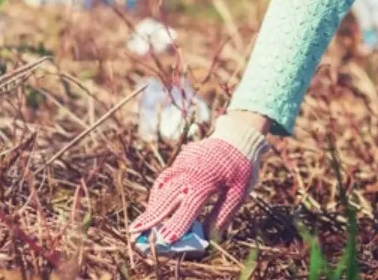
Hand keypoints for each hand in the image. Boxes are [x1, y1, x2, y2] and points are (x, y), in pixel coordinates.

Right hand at [129, 112, 270, 242]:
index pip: (187, 208)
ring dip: (152, 205)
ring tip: (143, 222)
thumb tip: (208, 237)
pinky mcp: (180, 159)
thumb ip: (222, 215)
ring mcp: (182, 163)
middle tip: (134, 231)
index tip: (165, 240)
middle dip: (151, 216)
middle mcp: (189, 172)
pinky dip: (159, 192)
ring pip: (162, 186)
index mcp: (206, 181)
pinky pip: (165, 178)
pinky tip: (156, 204)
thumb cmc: (242, 167)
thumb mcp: (239, 193)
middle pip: (166, 197)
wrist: (239, 136)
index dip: (176, 225)